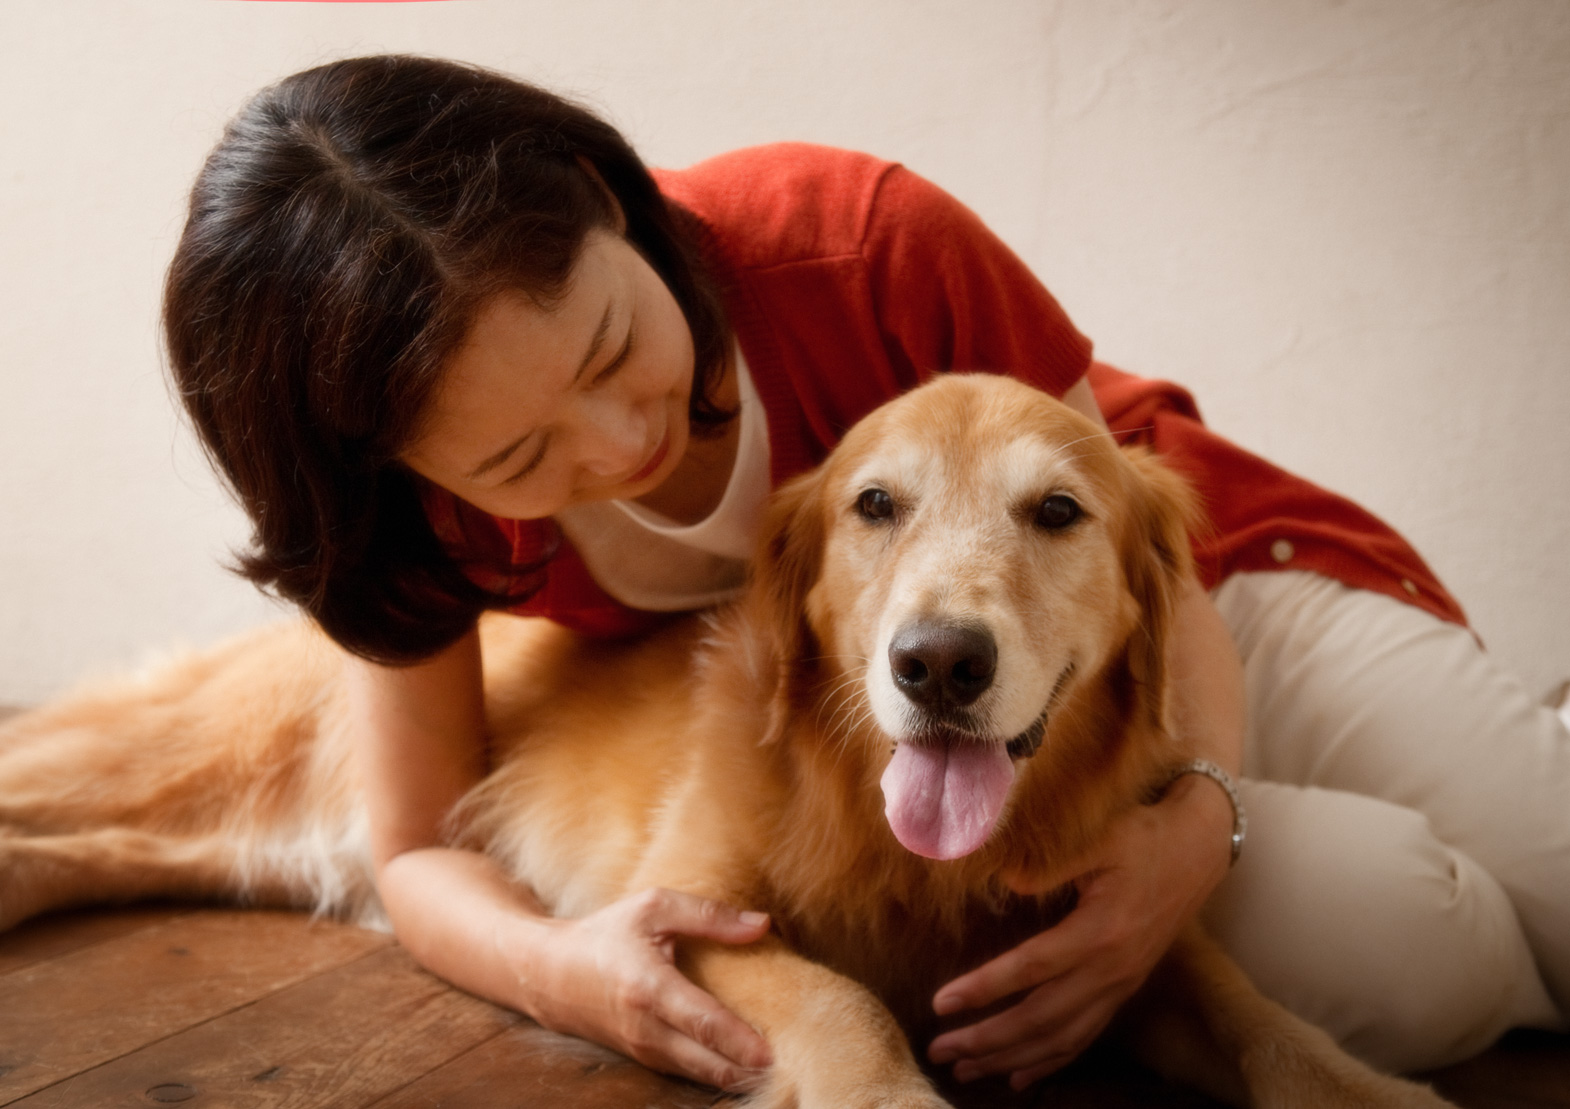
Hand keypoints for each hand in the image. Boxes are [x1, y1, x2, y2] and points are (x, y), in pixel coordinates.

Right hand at [513, 887, 773, 1091]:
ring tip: (777, 1071)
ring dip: (736, 1076)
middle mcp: (646, 1028)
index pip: (702, 1022)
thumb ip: (708, 915)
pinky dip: (717, 1073)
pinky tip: (745, 1069)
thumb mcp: (652, 908)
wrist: (549, 975)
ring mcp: (643, 1049)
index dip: (739, 1041)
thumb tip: (762, 925)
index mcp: (649, 987)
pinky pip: (687, 1072)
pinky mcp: (644, 1059)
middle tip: (792, 1066)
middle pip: (706, 1062)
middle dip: (747, 1070)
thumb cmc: (605, 934)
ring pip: (699, 1074)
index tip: (773, 1053)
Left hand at [926, 775, 1232, 1089]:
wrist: (1196, 851)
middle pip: (1040, 1018)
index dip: (984, 988)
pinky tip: (1018, 1078)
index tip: (940, 1004)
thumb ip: (1051, 864)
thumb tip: (1004, 882)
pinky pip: (1084, 1037)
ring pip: (1060, 1038)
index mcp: (1100, 932)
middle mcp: (1111, 970)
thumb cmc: (1140, 838)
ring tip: (964, 1070)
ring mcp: (1120, 985)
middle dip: (986, 1040)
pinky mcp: (1124, 990)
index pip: (1031, 969)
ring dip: (1010, 1059)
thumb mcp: (1098, 838)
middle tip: (938, 1051)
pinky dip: (1049, 1062)